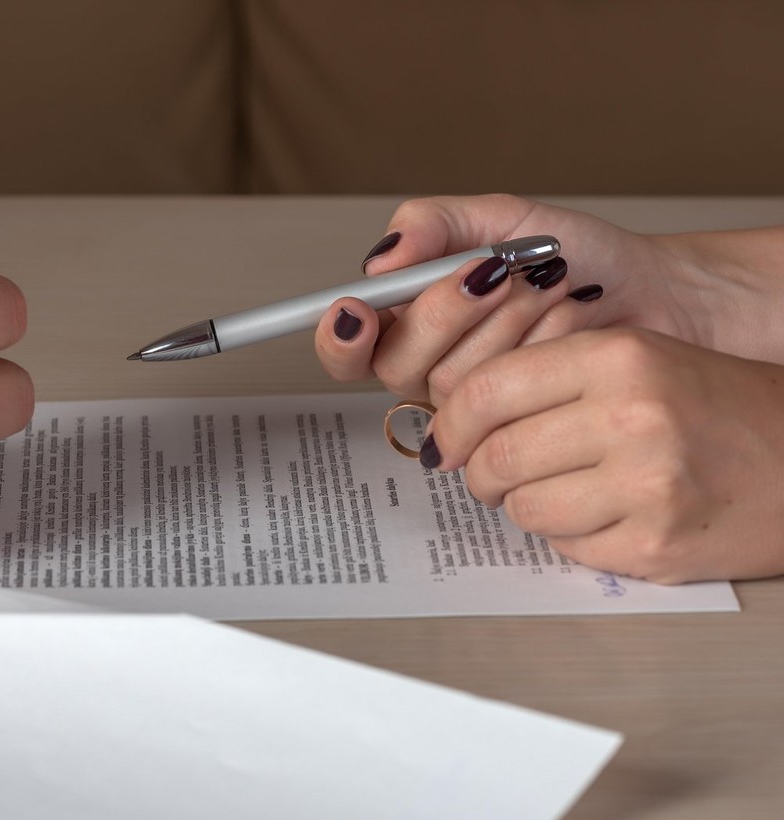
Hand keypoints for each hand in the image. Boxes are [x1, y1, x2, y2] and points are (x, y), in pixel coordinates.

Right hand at [314, 194, 722, 403]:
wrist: (653, 290)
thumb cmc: (577, 255)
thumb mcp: (498, 219)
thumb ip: (432, 226)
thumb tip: (381, 259)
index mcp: (408, 320)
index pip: (346, 347)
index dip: (339, 337)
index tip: (354, 312)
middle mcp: (430, 368)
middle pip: (397, 363)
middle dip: (449, 309)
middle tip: (499, 269)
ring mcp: (474, 404)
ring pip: (453, 381)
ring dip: (509, 319)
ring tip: (552, 283)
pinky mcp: (519, 425)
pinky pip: (505, 399)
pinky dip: (543, 343)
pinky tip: (571, 318)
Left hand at [422, 327, 783, 582]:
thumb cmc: (717, 408)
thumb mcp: (636, 360)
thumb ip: (547, 379)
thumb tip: (455, 421)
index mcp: (617, 357)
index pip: (485, 390)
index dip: (452, 423)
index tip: (449, 439)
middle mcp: (631, 415)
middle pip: (494, 457)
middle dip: (481, 474)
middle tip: (494, 475)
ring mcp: (646, 485)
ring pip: (524, 508)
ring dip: (527, 506)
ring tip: (567, 490)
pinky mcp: (655, 544)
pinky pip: (567, 548)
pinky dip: (573, 537)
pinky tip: (610, 513)